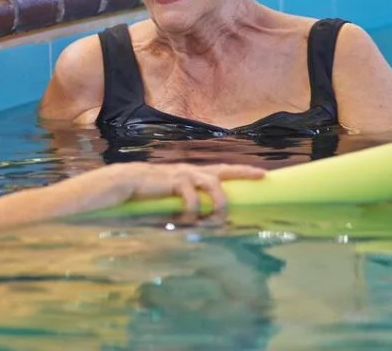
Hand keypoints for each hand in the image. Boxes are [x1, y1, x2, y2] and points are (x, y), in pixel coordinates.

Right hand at [119, 162, 264, 214]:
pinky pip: (193, 200)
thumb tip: (205, 221)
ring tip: (218, 219)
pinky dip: (193, 213)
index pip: (224, 170)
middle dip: (244, 172)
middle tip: (262, 176)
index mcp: (195, 174)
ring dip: (219, 204)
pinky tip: (186, 221)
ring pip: (214, 186)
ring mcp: (187, 174)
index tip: (262, 174)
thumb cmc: (151, 192)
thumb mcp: (173, 196)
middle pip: (225, 170)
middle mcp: (194, 171)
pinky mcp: (177, 181)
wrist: (128, 182)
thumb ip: (189, 202)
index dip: (243, 171)